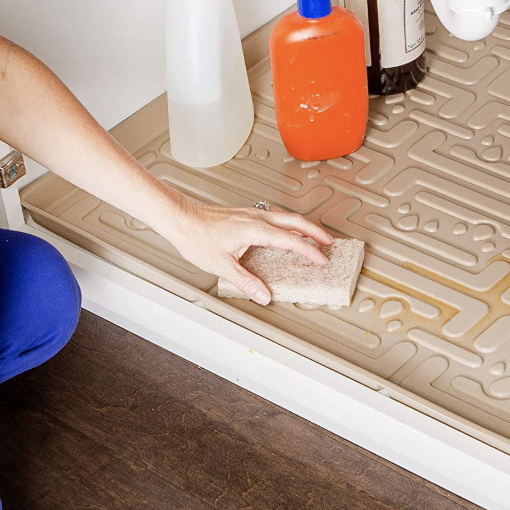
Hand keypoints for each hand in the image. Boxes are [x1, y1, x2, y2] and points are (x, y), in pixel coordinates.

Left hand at [166, 201, 333, 304]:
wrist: (180, 218)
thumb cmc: (196, 237)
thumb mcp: (221, 265)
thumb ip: (246, 281)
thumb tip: (263, 295)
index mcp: (255, 230)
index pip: (290, 240)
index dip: (309, 251)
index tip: (321, 260)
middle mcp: (257, 218)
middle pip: (296, 221)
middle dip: (315, 232)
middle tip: (329, 242)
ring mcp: (252, 214)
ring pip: (287, 216)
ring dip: (303, 226)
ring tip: (313, 236)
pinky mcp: (246, 214)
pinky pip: (275, 217)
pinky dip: (289, 224)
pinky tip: (285, 231)